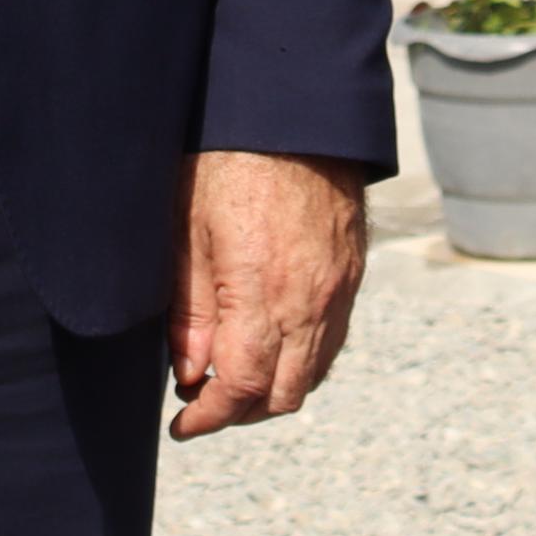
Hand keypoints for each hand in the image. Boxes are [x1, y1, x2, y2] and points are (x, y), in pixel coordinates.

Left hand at [167, 150, 364, 440]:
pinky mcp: (352, 275)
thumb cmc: (227, 160)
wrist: (293, 111)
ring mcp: (337, 289)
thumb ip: (188, 308)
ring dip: (272, 391)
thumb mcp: (187, 228)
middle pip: (282, 394)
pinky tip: (270, 345)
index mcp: (260, 289)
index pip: (241, 385)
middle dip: (240, 413)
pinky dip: (302, 362)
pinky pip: (332, 342)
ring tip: (232, 377)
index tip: (183, 424)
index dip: (210, 416)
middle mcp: (308, 300)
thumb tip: (186, 372)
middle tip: (202, 403)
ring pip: (312, 374)